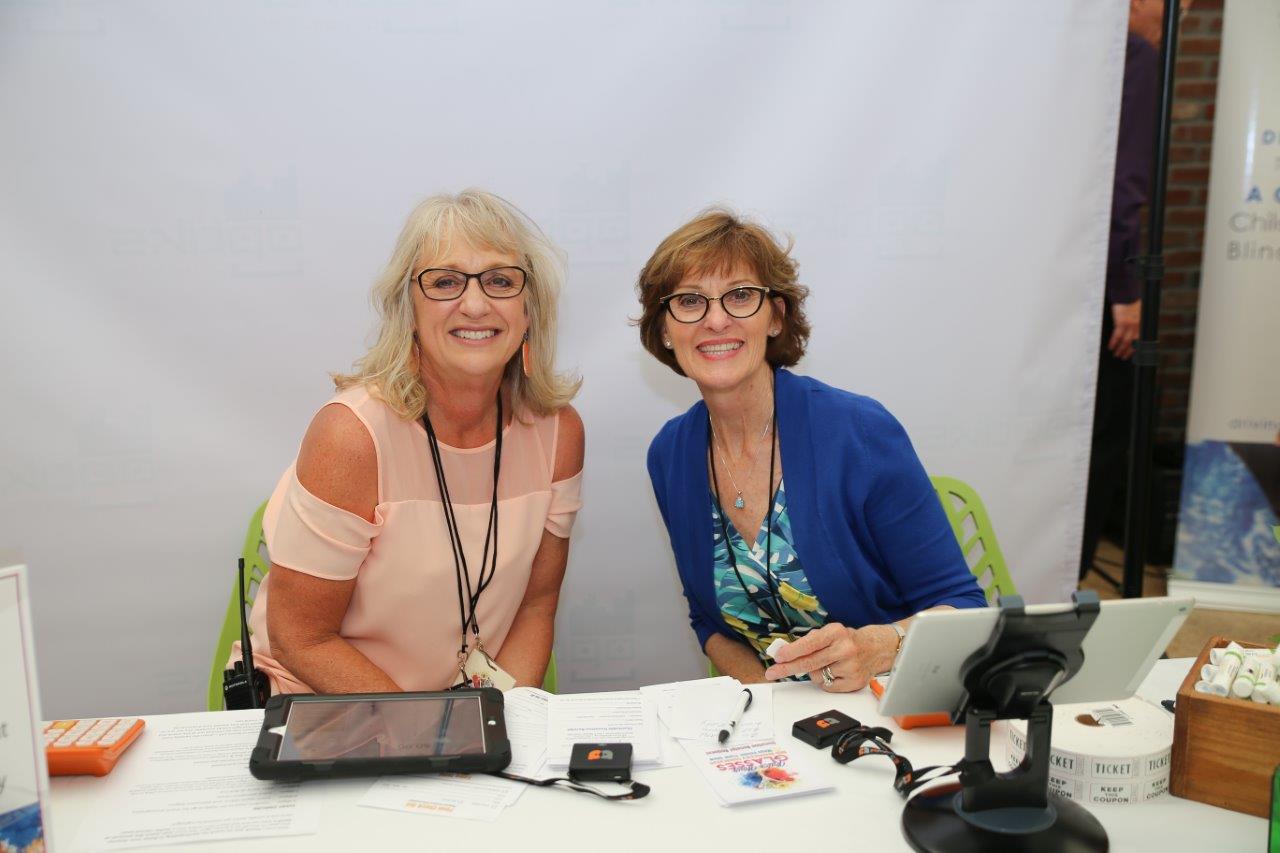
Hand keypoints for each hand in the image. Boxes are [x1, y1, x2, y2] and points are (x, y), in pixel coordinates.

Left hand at [762, 622, 896, 691]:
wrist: (875, 648)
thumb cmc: (847, 640)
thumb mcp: (829, 633)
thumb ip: (809, 641)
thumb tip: (785, 653)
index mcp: (836, 632)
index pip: (810, 644)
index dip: (792, 651)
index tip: (778, 657)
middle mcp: (845, 649)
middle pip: (810, 663)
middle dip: (788, 668)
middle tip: (773, 672)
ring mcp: (851, 667)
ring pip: (817, 676)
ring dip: (813, 672)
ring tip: (825, 663)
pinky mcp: (854, 682)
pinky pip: (827, 686)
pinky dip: (825, 681)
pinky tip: (834, 671)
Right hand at [1108, 300, 1140, 359]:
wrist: (1128, 294)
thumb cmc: (1133, 302)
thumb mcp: (1140, 313)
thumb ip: (1138, 322)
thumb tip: (1133, 331)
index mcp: (1143, 324)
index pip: (1140, 340)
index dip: (1136, 349)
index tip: (1132, 354)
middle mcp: (1138, 326)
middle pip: (1133, 343)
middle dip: (1127, 351)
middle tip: (1122, 356)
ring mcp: (1130, 325)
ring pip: (1125, 342)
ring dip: (1120, 349)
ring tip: (1116, 353)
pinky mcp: (1121, 323)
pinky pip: (1116, 336)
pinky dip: (1113, 343)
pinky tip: (1111, 346)